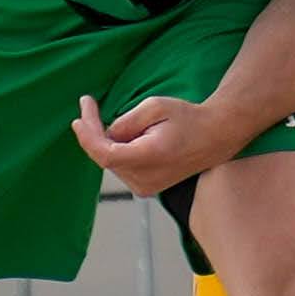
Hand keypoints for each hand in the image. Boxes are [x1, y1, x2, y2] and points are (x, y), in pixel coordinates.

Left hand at [72, 92, 236, 197]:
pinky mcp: (147, 188)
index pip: (104, 153)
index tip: (79, 116)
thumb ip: (126, 121)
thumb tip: (106, 132)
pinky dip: (117, 151)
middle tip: (90, 107)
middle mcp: (145, 179)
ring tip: (124, 122)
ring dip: (107, 142)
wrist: (215, 136)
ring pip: (112, 163)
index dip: (86, 135)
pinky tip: (127, 136)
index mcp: (149, 158)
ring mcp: (146, 187)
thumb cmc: (189, 119)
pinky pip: (122, 168)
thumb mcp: (155, 107)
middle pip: (105, 157)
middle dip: (94, 132)